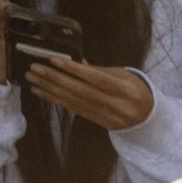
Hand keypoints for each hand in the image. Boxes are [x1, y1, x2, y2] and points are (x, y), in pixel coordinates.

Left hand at [25, 59, 154, 129]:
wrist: (149, 117)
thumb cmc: (134, 88)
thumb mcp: (122, 75)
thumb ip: (98, 69)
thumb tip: (74, 60)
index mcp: (126, 90)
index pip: (97, 79)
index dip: (75, 70)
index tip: (53, 59)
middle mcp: (117, 105)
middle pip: (81, 92)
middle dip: (55, 79)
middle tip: (34, 69)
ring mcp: (107, 117)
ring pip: (75, 102)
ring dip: (50, 90)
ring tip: (32, 79)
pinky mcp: (99, 123)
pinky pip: (74, 110)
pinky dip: (56, 100)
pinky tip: (42, 93)